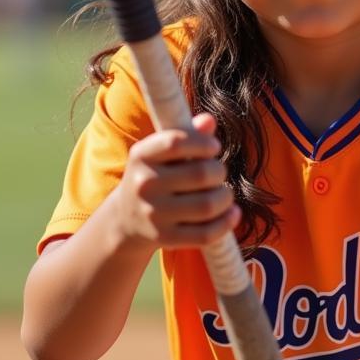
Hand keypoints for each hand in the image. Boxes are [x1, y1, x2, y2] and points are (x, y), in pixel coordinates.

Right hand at [113, 112, 239, 249]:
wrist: (127, 219)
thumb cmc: (156, 176)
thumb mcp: (163, 154)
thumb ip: (188, 134)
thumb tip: (208, 120)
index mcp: (141, 156)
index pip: (177, 142)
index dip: (203, 143)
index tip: (214, 148)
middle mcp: (143, 184)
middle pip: (200, 174)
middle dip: (219, 171)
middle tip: (218, 173)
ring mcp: (153, 215)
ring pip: (207, 205)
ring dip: (226, 197)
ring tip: (224, 193)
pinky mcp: (164, 238)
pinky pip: (205, 234)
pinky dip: (226, 223)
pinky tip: (232, 213)